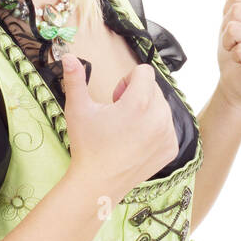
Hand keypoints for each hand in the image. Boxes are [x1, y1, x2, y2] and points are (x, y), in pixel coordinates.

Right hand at [59, 53, 179, 198]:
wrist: (98, 184)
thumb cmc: (87, 145)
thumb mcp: (78, 110)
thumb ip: (75, 79)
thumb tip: (69, 56)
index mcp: (138, 104)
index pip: (145, 71)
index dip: (127, 79)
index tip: (116, 96)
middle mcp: (159, 117)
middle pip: (154, 88)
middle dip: (137, 94)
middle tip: (118, 113)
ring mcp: (168, 134)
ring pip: (162, 106)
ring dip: (147, 110)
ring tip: (127, 128)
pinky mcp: (171, 147)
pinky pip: (168, 125)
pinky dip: (155, 128)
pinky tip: (136, 141)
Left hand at [217, 0, 240, 106]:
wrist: (236, 82)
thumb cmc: (236, 47)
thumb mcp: (233, 15)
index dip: (227, 14)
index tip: (235, 28)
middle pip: (237, 9)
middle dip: (227, 28)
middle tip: (234, 42)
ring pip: (235, 28)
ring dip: (228, 43)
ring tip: (238, 52)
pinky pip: (240, 49)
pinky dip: (234, 57)